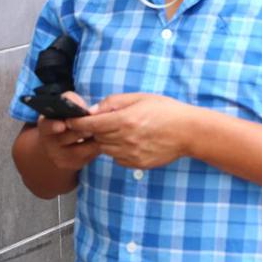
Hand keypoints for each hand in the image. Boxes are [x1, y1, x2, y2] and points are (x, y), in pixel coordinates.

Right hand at [36, 92, 100, 170]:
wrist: (63, 142)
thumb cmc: (68, 117)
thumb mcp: (66, 105)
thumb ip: (71, 100)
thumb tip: (83, 108)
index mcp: (46, 126)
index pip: (46, 126)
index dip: (53, 126)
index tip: (61, 126)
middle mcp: (49, 143)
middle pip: (68, 137)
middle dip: (83, 130)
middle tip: (95, 125)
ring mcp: (61, 156)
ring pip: (82, 149)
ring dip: (95, 139)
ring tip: (105, 130)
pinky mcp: (75, 164)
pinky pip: (91, 156)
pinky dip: (99, 147)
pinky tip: (105, 140)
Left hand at [67, 93, 196, 169]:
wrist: (189, 132)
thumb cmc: (168, 111)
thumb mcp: (141, 98)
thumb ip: (114, 102)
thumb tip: (92, 110)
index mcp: (124, 120)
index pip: (89, 124)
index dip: (77, 122)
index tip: (72, 120)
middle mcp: (124, 139)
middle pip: (96, 137)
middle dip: (96, 130)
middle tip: (108, 122)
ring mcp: (130, 154)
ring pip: (105, 149)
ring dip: (108, 140)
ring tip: (125, 131)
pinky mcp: (136, 164)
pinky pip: (117, 158)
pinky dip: (119, 151)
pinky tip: (134, 142)